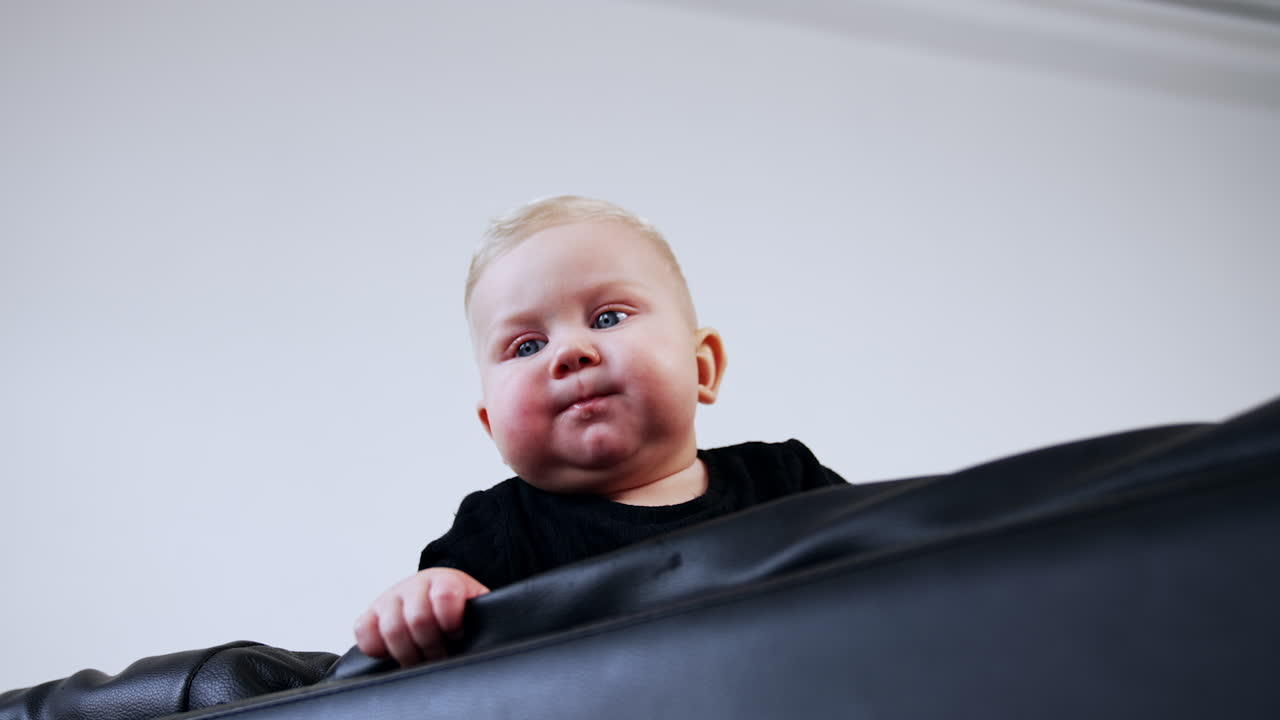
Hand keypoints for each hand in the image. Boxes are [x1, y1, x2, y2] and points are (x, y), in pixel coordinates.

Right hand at [353, 567, 489, 665]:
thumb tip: (488, 634)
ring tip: (420, 659)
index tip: (457, 635)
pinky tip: (393, 651)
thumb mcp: (478, 611)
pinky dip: (376, 645)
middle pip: (417, 619)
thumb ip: (481, 617)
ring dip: (407, 652)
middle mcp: (415, 586)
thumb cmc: (461, 611)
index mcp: (446, 581)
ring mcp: (390, 599)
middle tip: (439, 656)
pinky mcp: (370, 614)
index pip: (445, 596)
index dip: (450, 621)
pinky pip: (363, 629)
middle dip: (430, 646)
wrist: (439, 598)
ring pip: (390, 628)